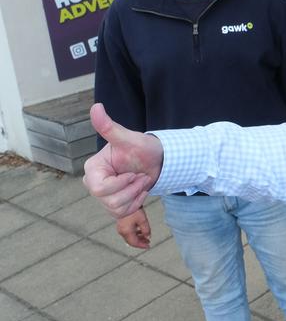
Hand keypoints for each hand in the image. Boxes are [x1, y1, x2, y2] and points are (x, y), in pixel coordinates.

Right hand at [82, 103, 163, 217]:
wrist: (157, 160)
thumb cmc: (143, 148)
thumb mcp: (129, 138)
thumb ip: (109, 126)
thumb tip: (96, 106)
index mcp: (93, 169)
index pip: (99, 189)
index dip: (120, 184)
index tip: (134, 173)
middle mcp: (94, 183)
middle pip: (109, 201)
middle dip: (131, 190)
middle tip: (141, 176)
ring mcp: (103, 195)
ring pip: (116, 209)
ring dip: (136, 196)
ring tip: (141, 182)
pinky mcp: (114, 204)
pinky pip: (122, 214)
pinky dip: (136, 204)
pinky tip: (141, 191)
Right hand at [116, 208, 151, 248]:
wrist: (123, 203)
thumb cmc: (133, 211)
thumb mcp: (143, 220)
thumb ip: (146, 230)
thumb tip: (148, 237)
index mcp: (127, 232)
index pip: (134, 243)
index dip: (142, 245)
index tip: (148, 246)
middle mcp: (122, 232)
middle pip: (131, 241)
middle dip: (140, 242)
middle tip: (148, 242)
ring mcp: (120, 229)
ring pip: (129, 237)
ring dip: (138, 238)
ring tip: (145, 236)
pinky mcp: (121, 225)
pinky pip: (127, 233)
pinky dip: (134, 234)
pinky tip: (140, 231)